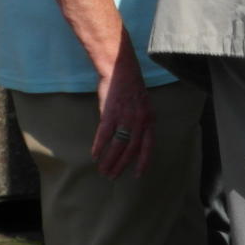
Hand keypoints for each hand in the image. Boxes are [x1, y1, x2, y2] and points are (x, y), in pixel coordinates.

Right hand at [91, 49, 154, 178]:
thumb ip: (139, 122)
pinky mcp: (110, 113)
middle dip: (122, 165)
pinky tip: (95, 155)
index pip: (148, 145)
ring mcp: (125, 117)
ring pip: (118, 145)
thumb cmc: (130, 87)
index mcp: (149, 118)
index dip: (143, 161)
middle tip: (112, 176)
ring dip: (109, 160)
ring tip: (103, 170)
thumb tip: (132, 139)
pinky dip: (99, 146)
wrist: (120, 69)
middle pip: (131, 149)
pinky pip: (104, 135)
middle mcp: (140, 120)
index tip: (138, 174)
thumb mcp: (142, 105)